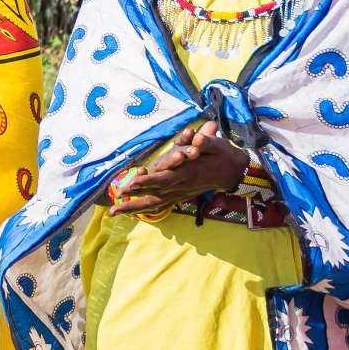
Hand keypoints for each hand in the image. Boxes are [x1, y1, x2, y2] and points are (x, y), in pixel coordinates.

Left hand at [109, 126, 250, 215]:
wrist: (234, 171)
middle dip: (134, 199)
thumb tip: (197, 137)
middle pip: (154, 195)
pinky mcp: (180, 196)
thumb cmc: (223, 155)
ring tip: (115, 212)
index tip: (132, 183)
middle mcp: (181, 186)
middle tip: (116, 201)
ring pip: (155, 204)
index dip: (148, 182)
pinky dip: (145, 209)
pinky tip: (131, 212)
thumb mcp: (217, 145)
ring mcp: (180, 193)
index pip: (164, 179)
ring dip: (135, 208)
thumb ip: (206, 141)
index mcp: (188, 173)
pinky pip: (160, 206)